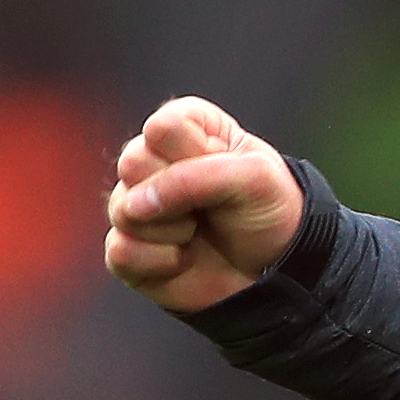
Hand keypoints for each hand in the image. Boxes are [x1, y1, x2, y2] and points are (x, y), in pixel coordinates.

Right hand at [103, 97, 302, 312]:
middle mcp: (152, 162)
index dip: (195, 156)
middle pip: (132, 163)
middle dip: (178, 194)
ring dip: (172, 230)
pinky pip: (121, 252)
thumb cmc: (268, 213)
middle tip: (211, 207)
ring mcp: (135, 205)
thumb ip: (195, 176)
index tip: (225, 169)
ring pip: (122, 210)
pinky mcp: (128, 248)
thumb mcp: (254, 178)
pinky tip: (184, 260)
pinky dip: (159, 262)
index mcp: (184, 128)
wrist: (278, 272)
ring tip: (198, 232)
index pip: (162, 128)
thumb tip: (135, 204)